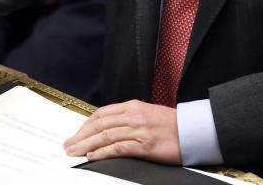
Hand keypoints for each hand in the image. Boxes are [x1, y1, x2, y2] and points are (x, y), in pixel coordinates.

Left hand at [63, 100, 180, 163]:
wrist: (194, 131)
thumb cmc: (173, 126)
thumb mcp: (148, 115)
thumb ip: (129, 119)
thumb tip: (108, 130)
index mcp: (133, 106)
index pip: (101, 113)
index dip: (85, 124)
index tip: (75, 134)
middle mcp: (133, 115)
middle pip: (99, 124)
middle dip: (80, 135)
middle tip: (67, 145)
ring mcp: (139, 129)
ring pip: (104, 135)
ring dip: (85, 144)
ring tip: (73, 152)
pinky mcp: (145, 144)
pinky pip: (118, 147)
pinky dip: (102, 152)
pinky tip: (92, 156)